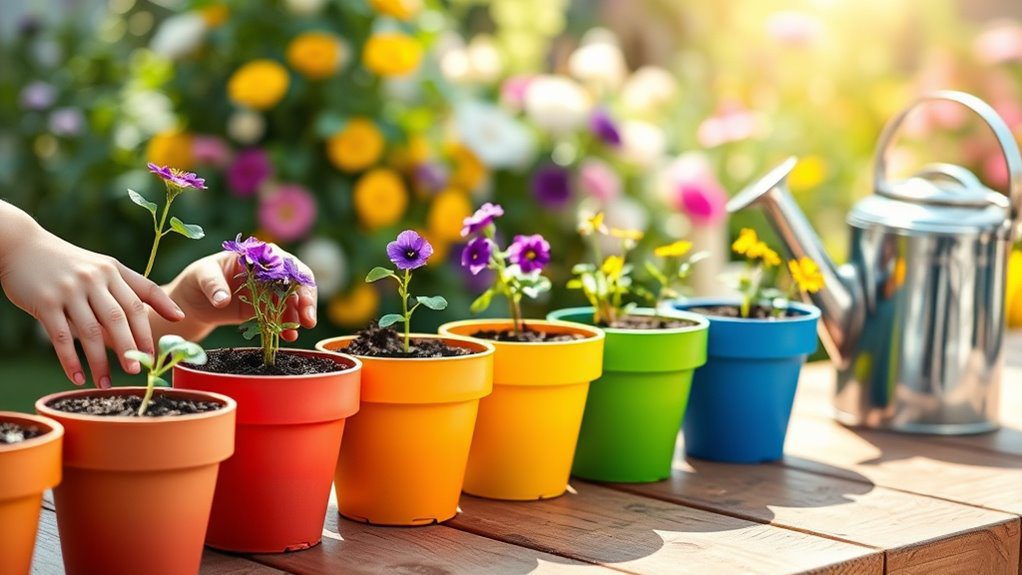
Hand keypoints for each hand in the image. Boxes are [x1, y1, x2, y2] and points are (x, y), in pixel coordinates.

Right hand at [0, 222, 184, 387]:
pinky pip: (61, 337)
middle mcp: (94, 279)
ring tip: (106, 384)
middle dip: (131, 348)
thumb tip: (178, 315)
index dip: (154, 324)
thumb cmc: (70, 264)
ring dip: (100, 362)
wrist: (22, 246)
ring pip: (91, 332)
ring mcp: (69, 290)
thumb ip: (137, 288)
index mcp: (113, 271)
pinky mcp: (45, 302)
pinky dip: (70, 360)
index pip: (143, 297)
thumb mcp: (104, 268)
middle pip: (119, 319)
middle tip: (138, 372)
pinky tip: (77, 378)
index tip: (160, 350)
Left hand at [156, 250, 317, 342]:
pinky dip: (287, 326)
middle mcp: (268, 271)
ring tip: (294, 334)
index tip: (300, 298)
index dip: (298, 280)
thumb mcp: (201, 275)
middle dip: (305, 300)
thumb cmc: (198, 278)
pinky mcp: (266, 308)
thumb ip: (213, 284)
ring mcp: (269, 291)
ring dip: (299, 316)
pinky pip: (282, 316)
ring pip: (293, 301)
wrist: (194, 301)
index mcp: (257, 255)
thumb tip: (223, 299)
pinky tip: (287, 337)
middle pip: (297, 282)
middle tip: (308, 321)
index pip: (286, 263)